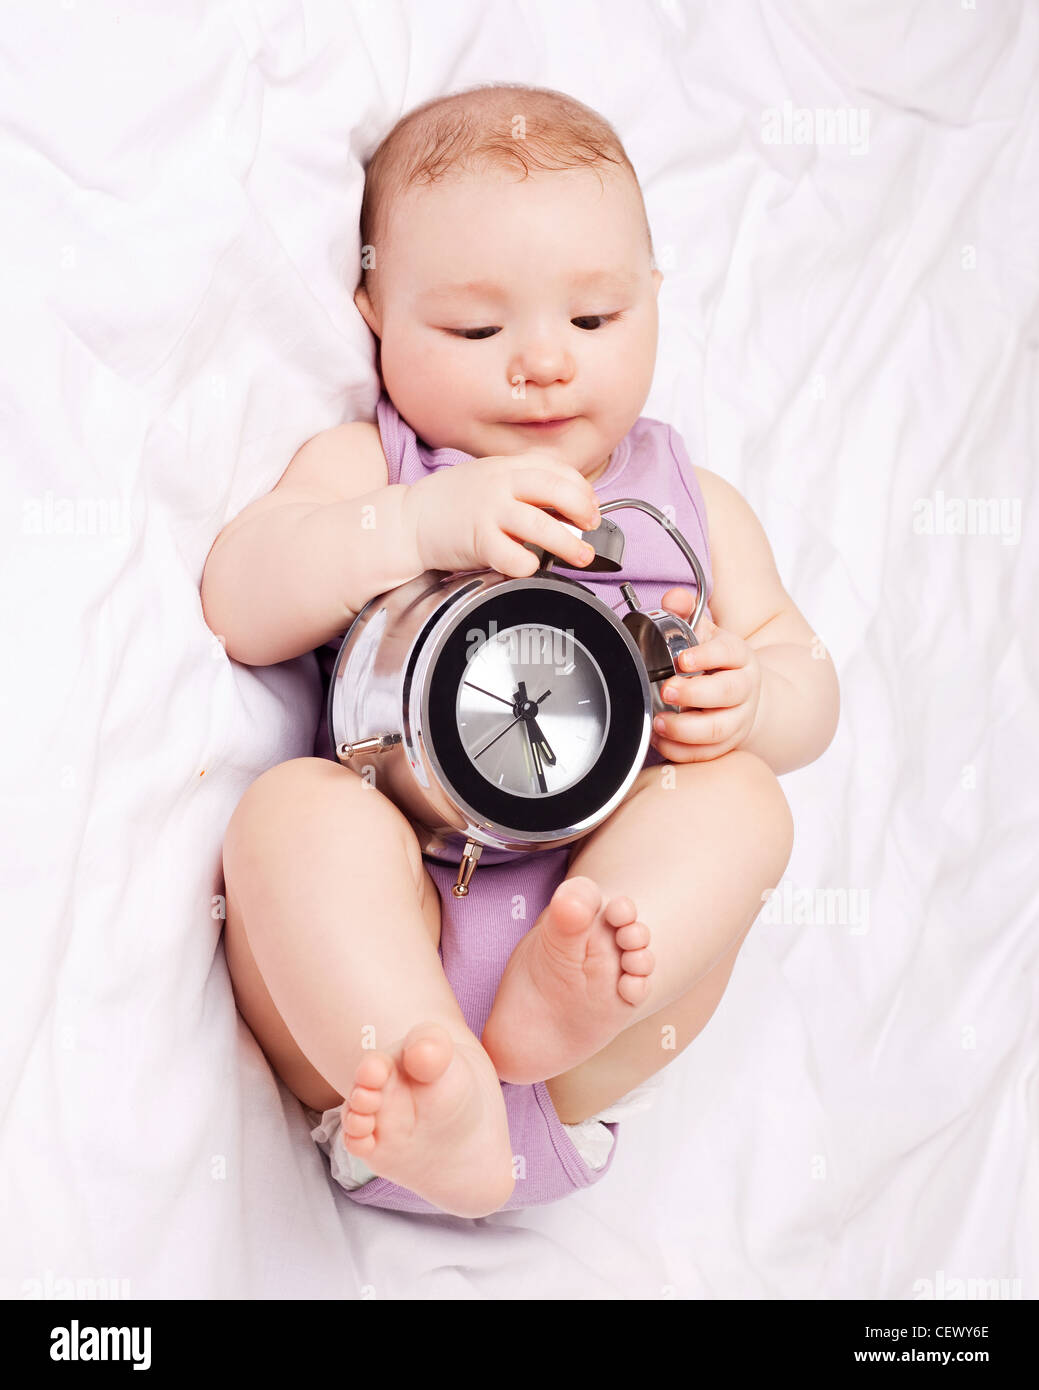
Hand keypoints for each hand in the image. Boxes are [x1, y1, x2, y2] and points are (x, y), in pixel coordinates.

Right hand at [402, 448, 600, 577]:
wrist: (409, 519)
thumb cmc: (451, 504)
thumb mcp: (488, 477)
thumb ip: (522, 482)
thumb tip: (566, 503)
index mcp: (506, 466)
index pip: (558, 469)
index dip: (582, 489)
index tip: (590, 508)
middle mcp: (500, 484)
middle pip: (557, 490)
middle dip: (583, 510)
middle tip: (591, 528)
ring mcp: (489, 511)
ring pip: (543, 526)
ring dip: (570, 544)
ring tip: (581, 556)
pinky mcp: (478, 540)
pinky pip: (516, 556)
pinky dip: (530, 565)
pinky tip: (530, 566)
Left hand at [649, 587, 763, 762]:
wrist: (747, 696)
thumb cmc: (717, 664)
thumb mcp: (705, 633)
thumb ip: (685, 613)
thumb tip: (673, 599)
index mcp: (738, 657)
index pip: (729, 652)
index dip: (707, 655)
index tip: (682, 659)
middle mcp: (743, 689)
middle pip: (727, 693)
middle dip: (695, 694)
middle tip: (667, 689)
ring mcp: (737, 719)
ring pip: (718, 730)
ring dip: (686, 729)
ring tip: (659, 721)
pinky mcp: (727, 744)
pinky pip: (707, 753)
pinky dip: (682, 751)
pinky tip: (661, 739)